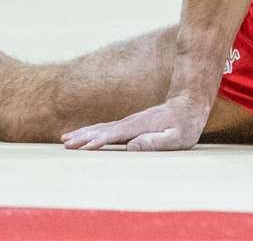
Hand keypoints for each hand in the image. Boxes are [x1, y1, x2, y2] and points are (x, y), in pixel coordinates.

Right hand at [60, 95, 209, 151]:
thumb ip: (157, 141)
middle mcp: (130, 122)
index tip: (84, 148)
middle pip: (103, 129)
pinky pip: (105, 128)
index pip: (116, 134)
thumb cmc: (185, 125)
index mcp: (140, 126)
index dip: (100, 141)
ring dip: (83, 133)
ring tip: (65, 140)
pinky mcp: (128, 124)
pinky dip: (91, 131)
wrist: (187, 104)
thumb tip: (133, 146)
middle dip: (84, 137)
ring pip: (101, 127)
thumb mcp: (177, 137)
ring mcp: (128, 122)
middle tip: (66, 145)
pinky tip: (81, 134)